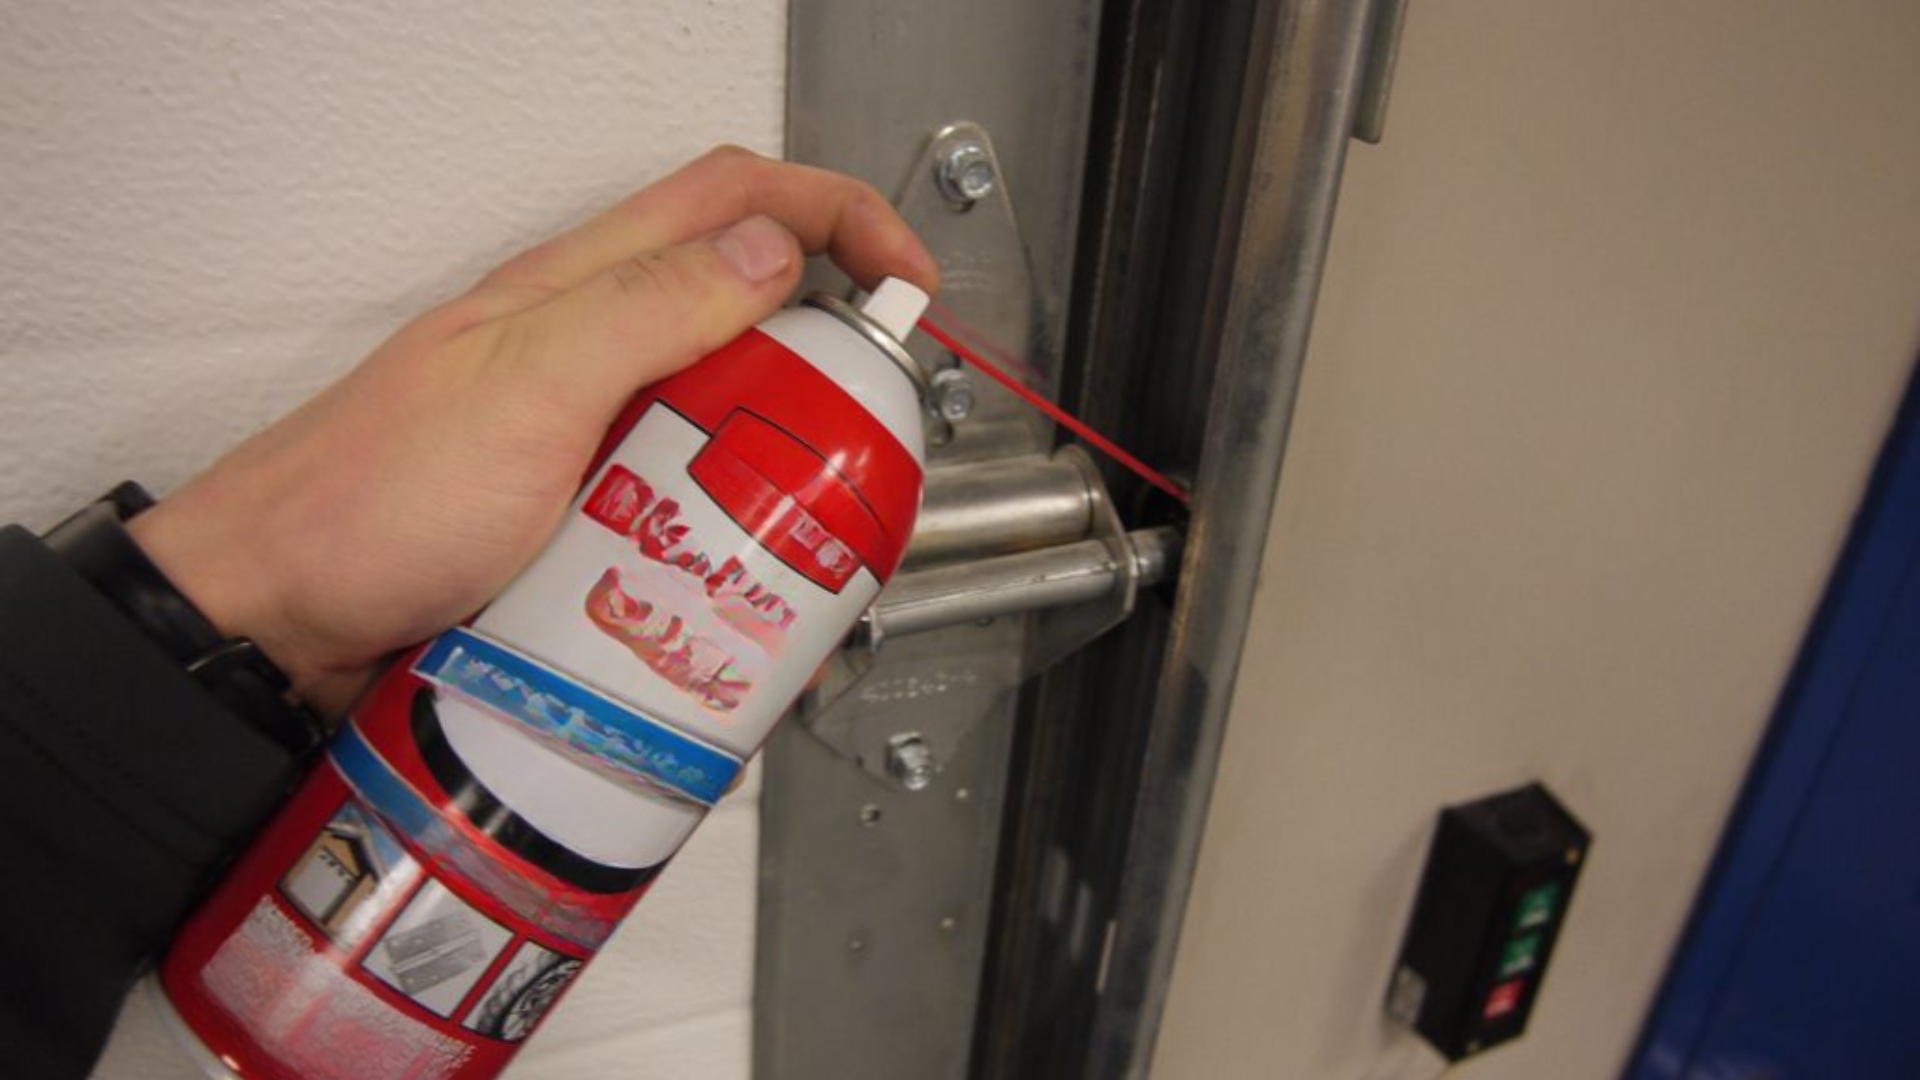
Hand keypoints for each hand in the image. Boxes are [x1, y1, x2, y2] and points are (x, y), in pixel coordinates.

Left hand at [128, 146, 938, 715]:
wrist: (270, 621)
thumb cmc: (366, 501)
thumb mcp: (527, 388)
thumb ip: (649, 308)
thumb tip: (774, 252)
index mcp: (579, 289)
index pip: (736, 200)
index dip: (842, 217)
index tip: (912, 283)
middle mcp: (588, 347)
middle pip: (748, 306)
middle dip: (826, 355)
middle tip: (856, 428)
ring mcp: (583, 428)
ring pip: (721, 409)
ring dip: (777, 454)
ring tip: (793, 519)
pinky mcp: (576, 506)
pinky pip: (680, 495)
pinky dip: (723, 524)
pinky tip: (724, 575)